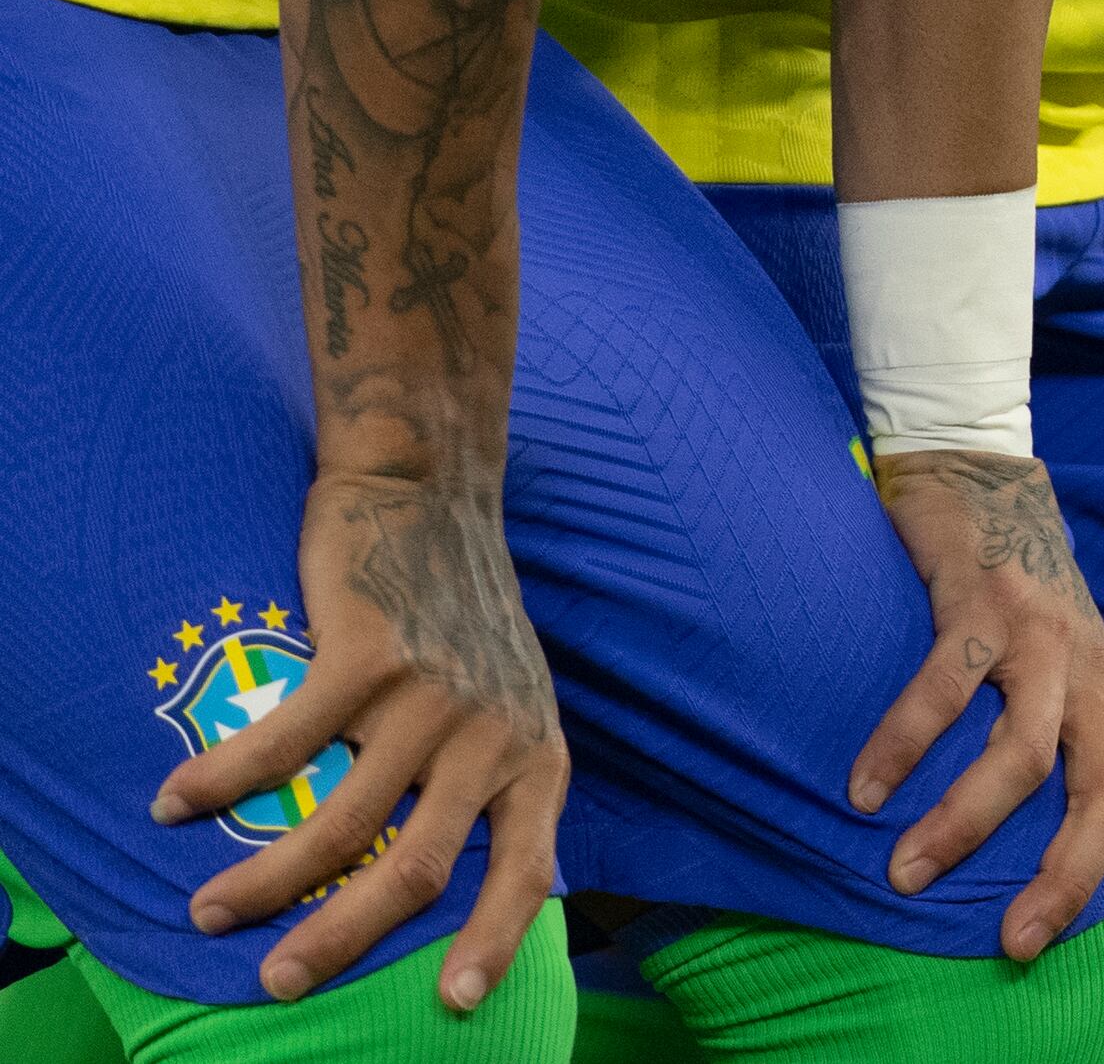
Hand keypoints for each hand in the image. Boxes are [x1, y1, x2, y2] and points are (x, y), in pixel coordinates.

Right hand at [158, 468, 563, 1011]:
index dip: (493, 940)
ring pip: (341, 822)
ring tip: (209, 914)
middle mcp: (492, 731)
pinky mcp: (370, 655)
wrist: (433, 492)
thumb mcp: (510, 699)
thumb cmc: (462, 612)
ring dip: (265, 881)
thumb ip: (493, 778)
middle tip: (279, 982)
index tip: (456, 1004)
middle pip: (417, 868)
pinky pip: (282, 745)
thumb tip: (471, 877)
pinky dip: (222, 785)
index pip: (525, 868)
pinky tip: (175, 809)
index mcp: (535, 752)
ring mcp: (432, 695)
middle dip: (342, 937)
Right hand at [855, 451, 1103, 982]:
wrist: (989, 478)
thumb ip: (1068, 764)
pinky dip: (906, 739)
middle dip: (1071, 880)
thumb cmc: (1024, 611)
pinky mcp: (984, 598)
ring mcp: (1045, 638)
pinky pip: (948, 680)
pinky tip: (862, 786)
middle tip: (1016, 946)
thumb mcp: (1068, 692)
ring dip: (966, 822)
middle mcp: (1097, 683)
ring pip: (1027, 748)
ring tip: (904, 875)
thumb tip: (1050, 874)